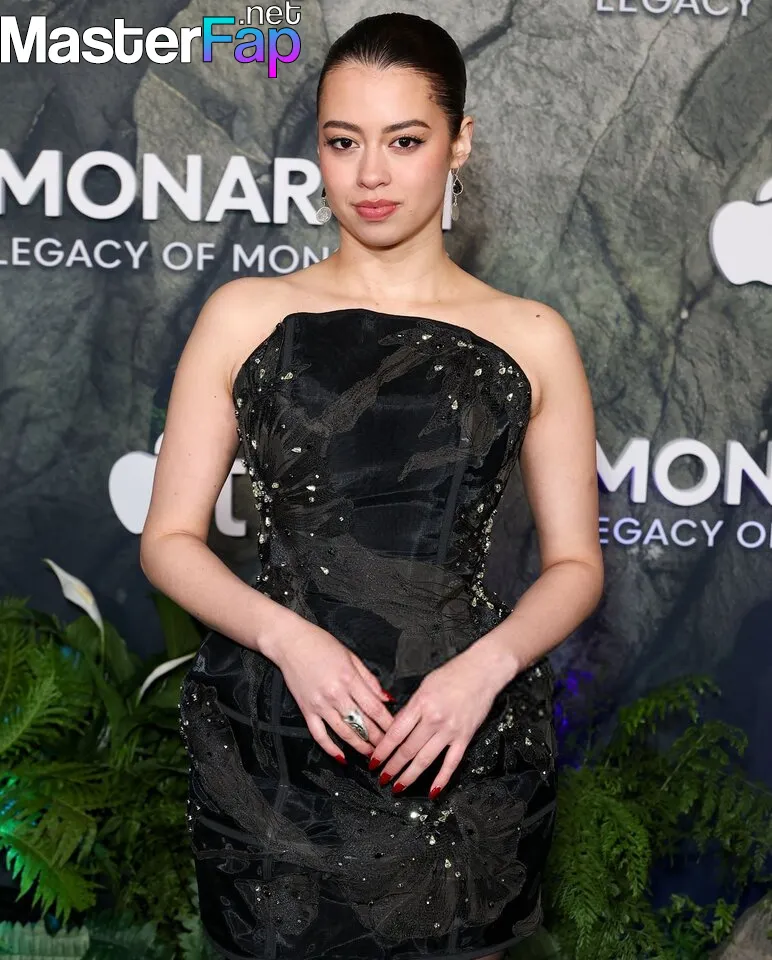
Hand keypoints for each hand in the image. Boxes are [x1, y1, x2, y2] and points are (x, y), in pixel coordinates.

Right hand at [270, 620, 395, 762]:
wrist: (290, 642)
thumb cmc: (321, 644)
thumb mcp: (351, 656)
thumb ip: (370, 679)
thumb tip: (387, 698)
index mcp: (349, 678)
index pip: (374, 707)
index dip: (388, 723)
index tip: (398, 733)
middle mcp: (336, 694)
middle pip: (362, 723)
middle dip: (378, 739)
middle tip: (389, 750)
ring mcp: (320, 704)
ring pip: (344, 732)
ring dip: (359, 746)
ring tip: (371, 756)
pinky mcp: (306, 710)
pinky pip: (319, 734)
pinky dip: (330, 748)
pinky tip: (342, 757)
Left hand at [367, 646, 508, 795]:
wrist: (483, 670)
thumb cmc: (453, 673)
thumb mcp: (424, 685)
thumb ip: (411, 708)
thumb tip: (396, 728)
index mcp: (421, 703)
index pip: (395, 733)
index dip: (382, 750)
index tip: (373, 760)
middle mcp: (434, 719)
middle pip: (407, 749)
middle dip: (391, 767)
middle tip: (381, 777)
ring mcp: (450, 730)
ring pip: (425, 760)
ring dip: (409, 776)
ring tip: (397, 787)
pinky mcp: (465, 737)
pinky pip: (451, 763)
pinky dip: (441, 779)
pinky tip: (432, 792)